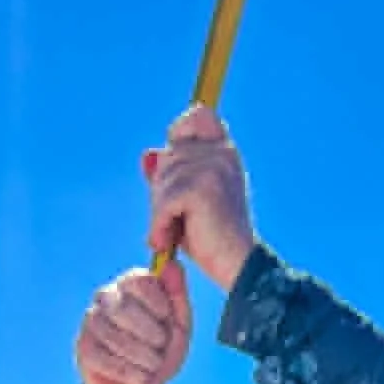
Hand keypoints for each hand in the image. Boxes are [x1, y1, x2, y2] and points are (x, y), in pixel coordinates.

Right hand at [76, 263, 191, 383]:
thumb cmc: (162, 349)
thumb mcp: (179, 324)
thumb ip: (177, 294)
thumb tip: (171, 263)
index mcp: (130, 283)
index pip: (139, 281)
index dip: (158, 303)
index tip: (167, 320)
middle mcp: (106, 296)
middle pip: (124, 309)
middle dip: (151, 334)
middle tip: (161, 347)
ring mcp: (91, 322)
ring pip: (116, 338)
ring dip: (144, 358)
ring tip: (154, 366)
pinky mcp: (84, 348)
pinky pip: (106, 360)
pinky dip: (130, 374)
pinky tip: (142, 380)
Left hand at [145, 104, 257, 292]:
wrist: (236, 266)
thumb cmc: (211, 238)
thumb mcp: (185, 201)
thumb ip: (169, 175)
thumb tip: (148, 154)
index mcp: (224, 151)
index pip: (198, 116)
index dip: (179, 133)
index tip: (173, 166)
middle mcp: (221, 153)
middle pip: (168, 156)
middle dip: (161, 191)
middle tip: (174, 221)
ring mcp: (213, 168)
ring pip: (162, 181)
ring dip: (159, 213)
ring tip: (172, 234)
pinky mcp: (201, 188)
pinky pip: (163, 202)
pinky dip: (160, 225)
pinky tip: (168, 242)